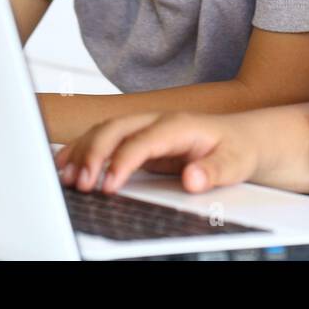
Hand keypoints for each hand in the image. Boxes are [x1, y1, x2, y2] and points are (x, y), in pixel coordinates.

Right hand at [53, 111, 262, 194]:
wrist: (242, 138)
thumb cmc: (237, 150)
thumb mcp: (234, 163)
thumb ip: (214, 172)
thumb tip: (193, 179)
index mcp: (178, 126)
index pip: (142, 140)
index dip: (122, 162)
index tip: (108, 187)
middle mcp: (156, 122)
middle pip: (115, 129)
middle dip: (93, 154)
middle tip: (81, 185)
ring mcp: (144, 128)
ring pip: (104, 131)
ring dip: (82, 152)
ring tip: (65, 178)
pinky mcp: (137, 139)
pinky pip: (103, 139)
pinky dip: (82, 150)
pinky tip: (65, 166)